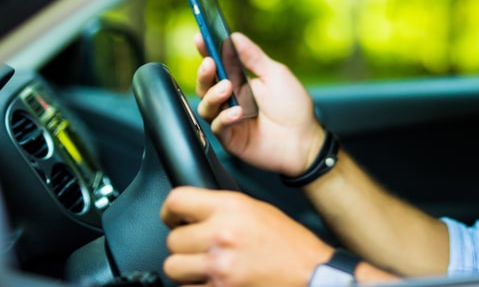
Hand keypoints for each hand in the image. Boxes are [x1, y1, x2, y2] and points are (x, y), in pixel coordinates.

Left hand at [161, 186, 331, 286]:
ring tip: (207, 266)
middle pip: (172, 240)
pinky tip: (216, 280)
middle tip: (200, 247)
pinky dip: (198, 286)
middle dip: (184, 245)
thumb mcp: (256, 210)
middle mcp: (222, 235)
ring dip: (186, 269)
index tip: (173, 218)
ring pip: (174, 267)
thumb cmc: (288, 244)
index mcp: (231, 208)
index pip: (177, 201)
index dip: (170, 211)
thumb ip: (222, 209)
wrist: (309, 274)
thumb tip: (193, 213)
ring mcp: (219, 267)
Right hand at [196, 32, 324, 175]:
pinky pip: (218, 128)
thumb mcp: (275, 74)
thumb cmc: (293, 107)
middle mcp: (230, 100)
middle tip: (210, 63)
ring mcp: (229, 120)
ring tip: (227, 87)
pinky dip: (225, 118)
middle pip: (205, 86)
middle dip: (204, 74)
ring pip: (206, 107)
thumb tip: (234, 36)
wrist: (305, 140)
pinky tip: (237, 112)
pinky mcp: (231, 139)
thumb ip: (253, 57)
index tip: (200, 37)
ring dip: (213, 95)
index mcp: (239, 82)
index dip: (206, 51)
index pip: (217, 65)